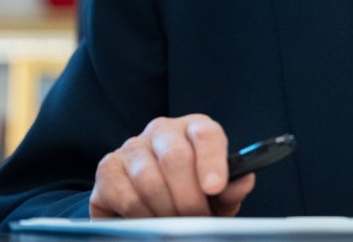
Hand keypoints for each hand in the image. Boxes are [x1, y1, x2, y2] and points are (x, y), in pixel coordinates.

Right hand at [90, 114, 255, 217]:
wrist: (150, 204)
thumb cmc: (190, 194)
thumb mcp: (216, 195)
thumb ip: (231, 189)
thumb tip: (244, 181)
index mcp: (194, 128)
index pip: (206, 133)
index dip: (212, 161)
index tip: (216, 189)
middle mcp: (162, 130)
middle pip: (175, 157)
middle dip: (189, 198)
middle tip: (196, 220)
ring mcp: (132, 147)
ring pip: (148, 180)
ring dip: (166, 210)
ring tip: (175, 223)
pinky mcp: (108, 168)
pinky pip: (126, 196)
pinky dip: (142, 216)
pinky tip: (151, 220)